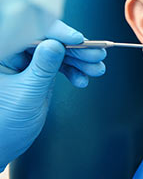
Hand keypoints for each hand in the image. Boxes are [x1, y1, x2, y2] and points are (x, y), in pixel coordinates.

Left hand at [0, 20, 105, 170]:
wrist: (4, 146)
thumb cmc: (3, 124)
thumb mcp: (26, 95)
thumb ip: (42, 68)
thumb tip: (57, 44)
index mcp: (4, 54)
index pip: (32, 33)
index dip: (57, 33)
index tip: (78, 39)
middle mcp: (15, 53)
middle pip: (51, 41)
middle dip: (76, 49)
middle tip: (96, 55)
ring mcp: (29, 62)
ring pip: (59, 52)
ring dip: (81, 60)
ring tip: (97, 68)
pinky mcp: (40, 71)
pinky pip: (61, 64)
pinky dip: (75, 71)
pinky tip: (82, 79)